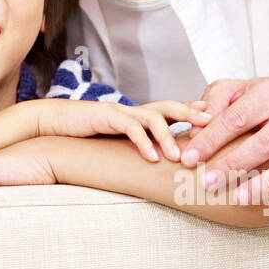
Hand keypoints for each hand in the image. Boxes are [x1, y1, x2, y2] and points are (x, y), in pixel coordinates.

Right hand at [33, 98, 211, 161]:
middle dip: (191, 114)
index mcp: (138, 114)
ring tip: (180, 156)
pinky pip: (129, 128)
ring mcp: (120, 111)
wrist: (54, 121)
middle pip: (168, 107)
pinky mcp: (105, 116)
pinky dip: (143, 143)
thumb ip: (137, 143)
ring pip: (152, 118)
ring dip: (169, 137)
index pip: (171, 109)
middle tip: (211, 124)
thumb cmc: (86, 133)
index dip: (192, 110)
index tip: (214, 116)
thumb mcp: (116, 139)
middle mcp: (133, 110)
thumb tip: (159, 161)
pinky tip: (153, 158)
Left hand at [181, 76, 268, 222]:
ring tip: (239, 199)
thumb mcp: (238, 91)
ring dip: (265, 185)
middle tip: (208, 183)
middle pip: (264, 142)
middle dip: (233, 165)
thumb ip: (214, 101)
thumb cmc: (266, 106)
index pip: (236, 118)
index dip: (211, 140)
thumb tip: (196, 127)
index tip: (188, 159)